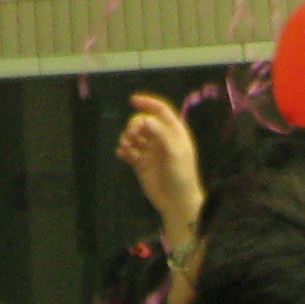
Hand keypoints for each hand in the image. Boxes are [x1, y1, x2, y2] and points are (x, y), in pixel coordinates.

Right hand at [114, 94, 201, 244]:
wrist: (176, 203)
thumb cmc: (182, 176)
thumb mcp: (175, 153)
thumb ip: (161, 134)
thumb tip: (147, 119)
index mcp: (174, 132)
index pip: (160, 111)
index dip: (147, 103)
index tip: (132, 100)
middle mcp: (161, 139)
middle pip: (143, 122)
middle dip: (134, 124)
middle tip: (131, 135)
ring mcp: (150, 151)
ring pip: (134, 135)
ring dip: (127, 137)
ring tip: (125, 146)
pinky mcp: (140, 163)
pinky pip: (128, 151)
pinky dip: (123, 150)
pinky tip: (122, 153)